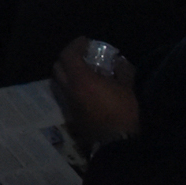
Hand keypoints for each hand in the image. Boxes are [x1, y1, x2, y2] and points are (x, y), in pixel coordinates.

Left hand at [50, 37, 140, 154]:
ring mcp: (68, 102)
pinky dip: (71, 85)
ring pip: (59, 81)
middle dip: (67, 57)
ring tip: (83, 71)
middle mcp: (69, 89)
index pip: (68, 55)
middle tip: (81, 55)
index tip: (85, 41)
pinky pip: (66, 93)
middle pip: (58, 66)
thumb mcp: (127, 88)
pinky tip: (86, 87)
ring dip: (68, 72)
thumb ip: (122, 71)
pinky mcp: (71, 113)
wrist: (115, 142)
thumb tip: (120, 61)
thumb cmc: (121, 112)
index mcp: (81, 79)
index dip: (75, 45)